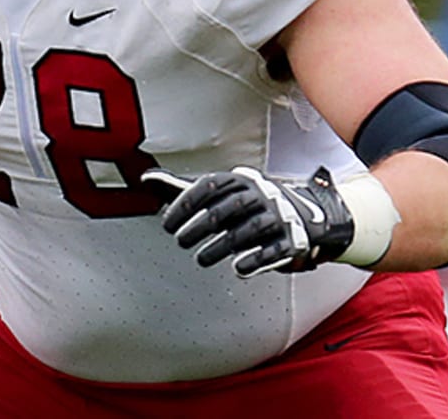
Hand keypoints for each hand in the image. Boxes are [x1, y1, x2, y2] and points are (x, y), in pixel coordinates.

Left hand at [142, 165, 353, 277]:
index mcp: (238, 180)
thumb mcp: (217, 195)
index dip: (184, 205)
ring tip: (201, 259)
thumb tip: (146, 179)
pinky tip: (238, 269)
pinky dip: (255, 260)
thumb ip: (182, 189)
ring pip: (246, 231)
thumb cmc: (244, 206)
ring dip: (220, 247)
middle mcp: (259, 194)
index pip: (207, 187)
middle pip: (224, 211)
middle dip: (198, 228)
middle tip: (180, 242)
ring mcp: (277, 216)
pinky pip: (273, 250)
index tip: (166, 224)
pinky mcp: (292, 239)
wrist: (302, 216)